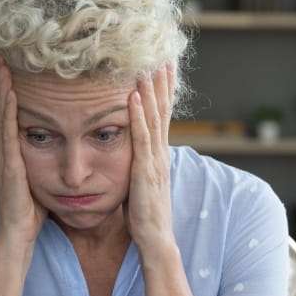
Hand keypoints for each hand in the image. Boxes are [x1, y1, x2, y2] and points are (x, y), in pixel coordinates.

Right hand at [0, 55, 46, 253]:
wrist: (16, 237)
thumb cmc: (30, 213)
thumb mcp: (38, 178)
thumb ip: (42, 160)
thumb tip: (58, 145)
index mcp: (9, 152)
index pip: (8, 113)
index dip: (7, 88)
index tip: (11, 64)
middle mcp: (1, 150)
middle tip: (0, 52)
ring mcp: (1, 157)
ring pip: (0, 114)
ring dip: (0, 87)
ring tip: (2, 62)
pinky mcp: (7, 166)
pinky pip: (7, 132)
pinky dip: (7, 110)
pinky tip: (10, 92)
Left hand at [126, 63, 175, 253]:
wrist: (156, 241)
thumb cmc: (145, 217)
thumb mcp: (140, 184)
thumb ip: (138, 165)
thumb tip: (131, 153)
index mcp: (158, 156)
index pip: (163, 117)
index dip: (163, 91)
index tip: (162, 67)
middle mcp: (160, 154)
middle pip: (163, 110)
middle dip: (162, 82)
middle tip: (161, 54)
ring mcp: (155, 161)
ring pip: (154, 118)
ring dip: (150, 90)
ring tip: (146, 65)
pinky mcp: (145, 171)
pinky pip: (141, 138)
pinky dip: (138, 116)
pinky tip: (134, 97)